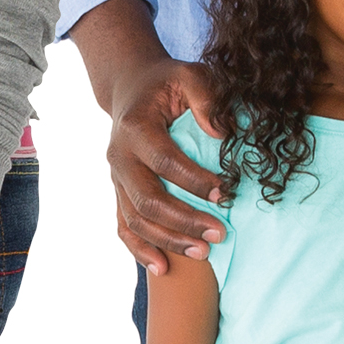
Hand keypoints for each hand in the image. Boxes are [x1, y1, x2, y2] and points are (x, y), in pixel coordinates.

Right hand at [103, 57, 229, 264]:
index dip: (195, 180)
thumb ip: (207, 99)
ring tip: (204, 253)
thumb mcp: (190, 75)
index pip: (164, 161)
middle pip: (147, 199)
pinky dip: (139, 250)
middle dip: (184, 220)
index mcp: (134, 128)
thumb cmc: (167, 83)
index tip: (227, 192)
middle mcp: (118, 157)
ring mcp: (116, 178)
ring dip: (168, 240)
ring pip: (135, 219)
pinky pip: (123, 227)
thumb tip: (222, 134)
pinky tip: (162, 268)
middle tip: (220, 233)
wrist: (131, 88)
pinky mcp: (119, 192)